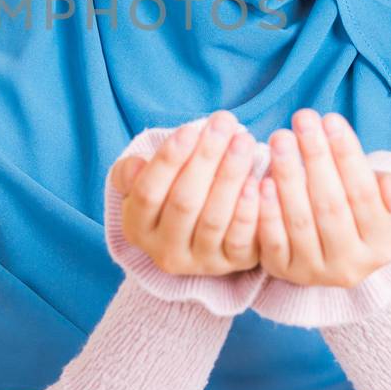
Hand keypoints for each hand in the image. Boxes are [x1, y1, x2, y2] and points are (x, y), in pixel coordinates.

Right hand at [111, 110, 262, 276]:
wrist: (199, 230)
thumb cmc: (170, 191)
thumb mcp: (142, 182)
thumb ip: (131, 172)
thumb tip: (137, 166)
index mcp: (137, 228)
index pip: (147, 193)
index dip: (168, 161)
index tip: (189, 129)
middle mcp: (165, 252)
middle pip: (184, 203)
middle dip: (206, 158)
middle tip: (224, 124)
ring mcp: (200, 262)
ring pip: (215, 219)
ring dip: (231, 176)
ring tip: (244, 142)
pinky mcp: (233, 265)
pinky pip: (242, 240)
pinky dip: (250, 210)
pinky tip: (259, 180)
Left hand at [256, 109, 390, 287]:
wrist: (332, 249)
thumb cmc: (357, 209)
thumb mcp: (384, 201)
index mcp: (383, 244)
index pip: (364, 194)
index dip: (347, 155)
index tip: (331, 118)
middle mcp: (352, 264)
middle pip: (331, 206)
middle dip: (316, 157)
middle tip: (302, 119)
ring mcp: (316, 272)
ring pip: (300, 222)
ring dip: (288, 176)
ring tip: (281, 139)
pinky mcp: (284, 272)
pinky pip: (273, 241)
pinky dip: (267, 211)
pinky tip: (260, 180)